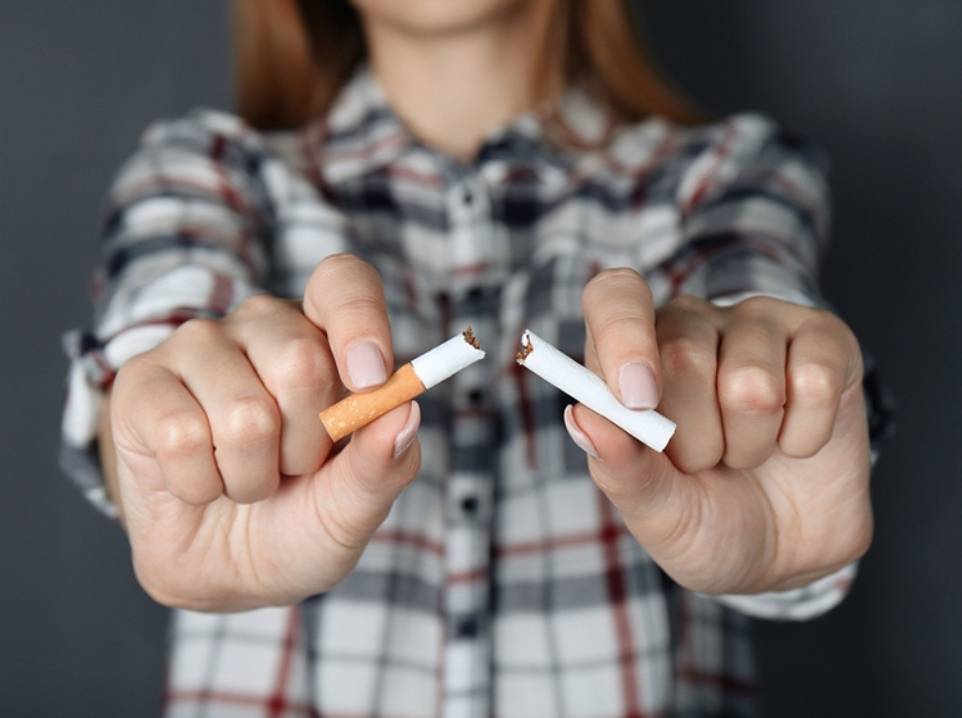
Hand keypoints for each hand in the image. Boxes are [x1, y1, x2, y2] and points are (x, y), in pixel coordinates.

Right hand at [107, 254, 420, 610]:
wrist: (225, 571)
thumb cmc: (301, 521)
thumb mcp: (355, 505)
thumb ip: (385, 461)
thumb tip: (405, 411)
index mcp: (325, 335)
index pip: (344, 284)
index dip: (360, 323)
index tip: (371, 381)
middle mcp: (262, 326)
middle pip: (302, 361)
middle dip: (307, 446)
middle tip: (293, 468)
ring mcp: (197, 347)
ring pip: (244, 413)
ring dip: (252, 477)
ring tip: (244, 478)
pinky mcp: (143, 383)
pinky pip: (182, 437)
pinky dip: (200, 485)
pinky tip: (199, 482)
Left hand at [566, 268, 872, 593]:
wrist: (783, 553)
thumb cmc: (703, 520)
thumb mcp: (654, 512)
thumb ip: (619, 467)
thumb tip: (582, 418)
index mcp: (630, 352)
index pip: (614, 297)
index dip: (623, 335)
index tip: (638, 400)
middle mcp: (692, 325)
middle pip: (681, 351)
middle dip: (693, 437)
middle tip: (703, 463)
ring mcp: (760, 326)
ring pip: (750, 379)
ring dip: (750, 444)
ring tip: (747, 455)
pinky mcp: (824, 341)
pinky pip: (813, 381)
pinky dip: (804, 437)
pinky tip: (796, 444)